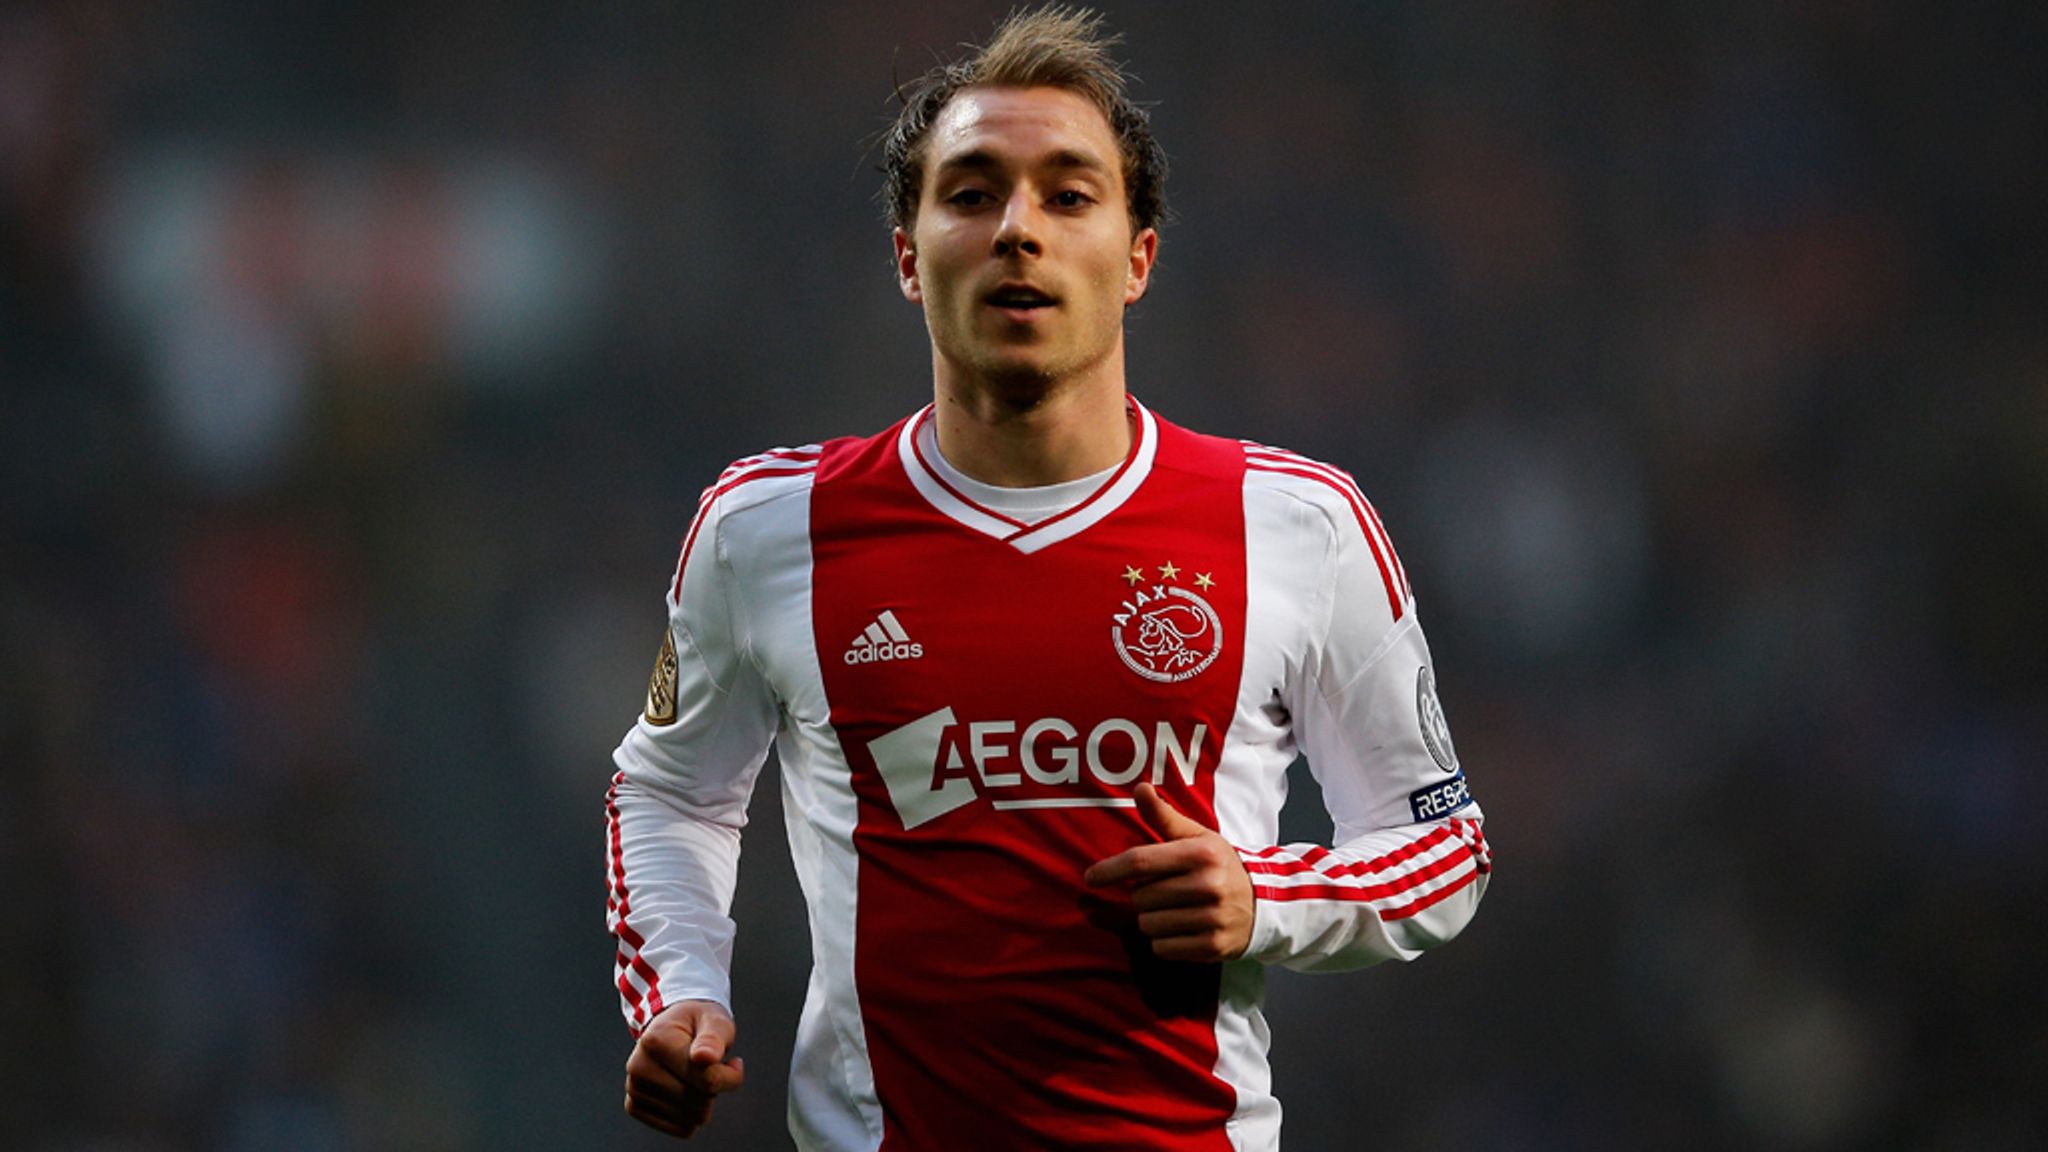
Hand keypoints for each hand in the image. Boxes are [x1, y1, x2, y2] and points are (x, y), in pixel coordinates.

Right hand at [624, 999, 746, 1138]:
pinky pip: (680, 1128)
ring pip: (691, 1118)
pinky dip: (691, 1114)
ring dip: (703, 1101)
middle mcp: (639, 1066)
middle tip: (711, 1067)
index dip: (730, 1075)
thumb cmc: (697, 1023)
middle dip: (714, 1087)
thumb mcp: (715, 1020)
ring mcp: (634, 1088)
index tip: (734, 1062)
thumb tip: (705, 1057)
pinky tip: (687, 1090)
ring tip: (697, 1076)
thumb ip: (714, 1038)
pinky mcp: (635, 1106)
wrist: (671, 1026)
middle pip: (699, 1102)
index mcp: (656, 1040)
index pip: (707, 1079)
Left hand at [1084, 783, 1255, 961]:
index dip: (1110, 869)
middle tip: (1165, 891)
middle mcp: (1208, 885)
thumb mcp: (1197, 837)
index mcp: (1201, 853)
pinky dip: (1164, 941)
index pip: (1141, 860)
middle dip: (1144, 895)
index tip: (1090, 877)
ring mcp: (1212, 918)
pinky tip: (1183, 929)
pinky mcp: (1212, 947)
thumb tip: (1140, 788)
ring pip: (1148, 925)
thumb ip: (1164, 817)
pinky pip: (1162, 948)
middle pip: (1141, 897)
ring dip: (1153, 920)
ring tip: (1175, 910)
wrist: (1264, 904)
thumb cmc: (1220, 865)